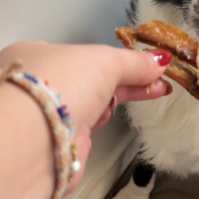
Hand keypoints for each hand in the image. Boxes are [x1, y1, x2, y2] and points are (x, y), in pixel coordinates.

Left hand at [0, 41, 171, 192]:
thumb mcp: (104, 62)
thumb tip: (159, 60)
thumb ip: (134, 62)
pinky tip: (103, 119)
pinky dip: (100, 122)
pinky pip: (89, 127)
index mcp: (41, 56)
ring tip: (148, 93)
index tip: (150, 64)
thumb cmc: (58, 87)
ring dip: (117, 99)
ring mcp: (50, 114)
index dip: (122, 60)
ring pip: (94, 104)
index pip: (89, 56)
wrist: (37, 142)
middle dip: (132, 80)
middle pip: (95, 80)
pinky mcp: (60, 142)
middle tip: (160, 82)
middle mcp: (42, 85)